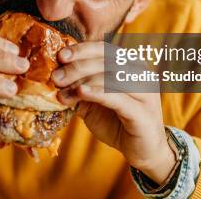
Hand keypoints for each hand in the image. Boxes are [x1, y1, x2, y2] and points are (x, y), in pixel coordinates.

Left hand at [52, 41, 175, 183]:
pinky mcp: (143, 114)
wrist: (143, 151)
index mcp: (130, 66)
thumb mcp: (93, 101)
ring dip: (83, 81)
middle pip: (106, 61)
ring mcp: (145, 93)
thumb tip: (55, 74)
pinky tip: (81, 93)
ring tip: (62, 91)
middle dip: (77, 67)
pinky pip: (118, 99)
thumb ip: (80, 86)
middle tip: (56, 77)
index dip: (82, 50)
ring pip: (112, 77)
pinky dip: (98, 93)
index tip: (61, 56)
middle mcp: (141, 74)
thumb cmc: (117, 122)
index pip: (104, 49)